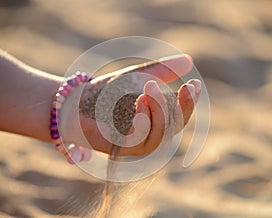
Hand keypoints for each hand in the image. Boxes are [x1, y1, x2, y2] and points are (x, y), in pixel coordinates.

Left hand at [60, 54, 200, 157]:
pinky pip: (139, 140)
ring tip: (148, 89)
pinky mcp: (120, 148)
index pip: (180, 115)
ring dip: (159, 111)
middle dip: (176, 105)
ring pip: (160, 134)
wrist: (76, 101)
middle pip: (175, 127)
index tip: (194, 83)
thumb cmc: (107, 92)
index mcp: (157, 121)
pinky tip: (140, 103)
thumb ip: (161, 71)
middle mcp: (150, 135)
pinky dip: (144, 121)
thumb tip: (188, 60)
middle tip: (170, 83)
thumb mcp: (137, 77)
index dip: (189, 101)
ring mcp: (136, 144)